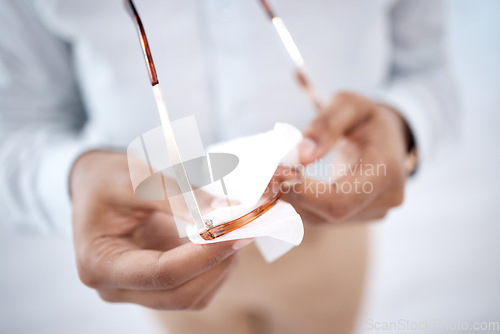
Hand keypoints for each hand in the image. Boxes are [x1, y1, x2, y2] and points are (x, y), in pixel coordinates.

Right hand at [70, 151, 250, 309]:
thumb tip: (229, 212)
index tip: (236, 231)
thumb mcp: (137, 179)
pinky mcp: (157, 283)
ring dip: (220, 267)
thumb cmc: (106, 179)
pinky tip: (221, 240)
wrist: (94, 184)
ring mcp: (138, 289)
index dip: (205, 255)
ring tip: (232, 231)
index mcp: (100, 263)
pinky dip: (214, 266)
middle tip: (242, 231)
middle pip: (179, 294)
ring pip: (191, 296)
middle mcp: (117, 286)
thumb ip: (182, 198)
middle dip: (217, 264)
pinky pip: (194, 287)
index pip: (162, 273)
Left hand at [276, 92, 412, 223]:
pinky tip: (283, 185)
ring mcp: (373, 213)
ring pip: (321, 220)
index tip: (276, 176)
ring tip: (270, 177)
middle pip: (328, 214)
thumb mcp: (348, 104)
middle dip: (292, 197)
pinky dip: (299, 204)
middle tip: (264, 175)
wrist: (387, 137)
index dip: (305, 194)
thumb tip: (301, 156)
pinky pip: (323, 218)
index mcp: (386, 171)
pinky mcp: (359, 218)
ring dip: (291, 202)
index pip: (342, 200)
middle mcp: (384, 199)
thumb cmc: (366, 118)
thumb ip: (326, 123)